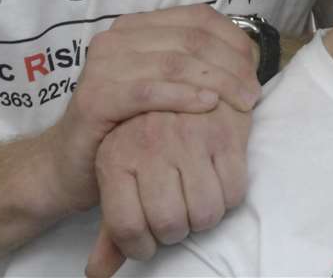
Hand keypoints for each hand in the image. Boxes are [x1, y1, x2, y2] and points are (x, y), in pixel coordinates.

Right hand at [39, 5, 259, 216]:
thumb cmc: (127, 126)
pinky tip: (208, 106)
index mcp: (137, 26)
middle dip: (230, 66)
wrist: (70, 164)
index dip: (234, 41)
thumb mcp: (164, 87)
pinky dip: (183, 96)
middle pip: (191, 39)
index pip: (198, 18)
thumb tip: (248, 58)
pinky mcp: (95, 96)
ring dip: (216, 82)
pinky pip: (148, 91)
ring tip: (242, 104)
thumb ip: (195, 65)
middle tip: (253, 94)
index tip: (255, 72)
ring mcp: (103, 64)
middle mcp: (116, 37)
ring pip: (175, 62)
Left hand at [85, 104, 251, 275]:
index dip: (140, 246)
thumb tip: (98, 272)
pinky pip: (234, 192)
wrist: (179, 74)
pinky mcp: (225, 132)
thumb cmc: (143, 133)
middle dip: (176, 231)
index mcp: (115, 155)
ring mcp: (188, 136)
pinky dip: (228, 196)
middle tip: (176, 215)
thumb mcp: (118, 171)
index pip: (126, 228)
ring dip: (204, 216)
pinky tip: (217, 179)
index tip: (148, 241)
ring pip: (206, 214)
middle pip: (169, 225)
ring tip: (196, 196)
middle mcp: (149, 143)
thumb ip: (110, 225)